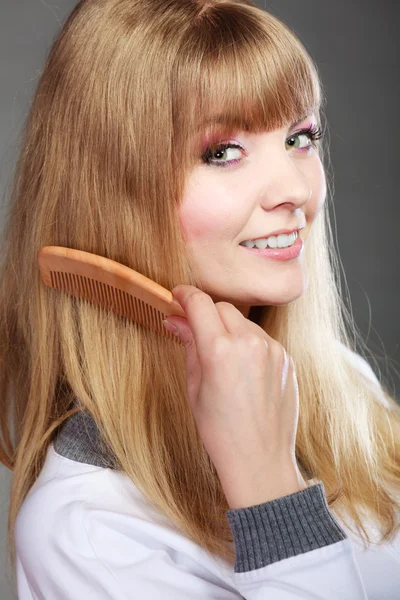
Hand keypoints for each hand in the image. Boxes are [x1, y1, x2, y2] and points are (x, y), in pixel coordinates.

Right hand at [163, 285, 307, 507]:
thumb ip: (188, 345)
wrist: (260, 459)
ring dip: (229, 329)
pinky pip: (261, 338)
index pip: (199, 303)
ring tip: (222, 359)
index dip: (184, 295)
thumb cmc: (221, 431)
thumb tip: (175, 320)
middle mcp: (249, 342)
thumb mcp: (195, 387)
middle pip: (222, 307)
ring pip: (243, 321)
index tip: (177, 296)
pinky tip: (243, 369)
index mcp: (220, 349)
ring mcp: (272, 349)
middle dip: (206, 314)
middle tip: (194, 330)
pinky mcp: (286, 358)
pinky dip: (248, 344)